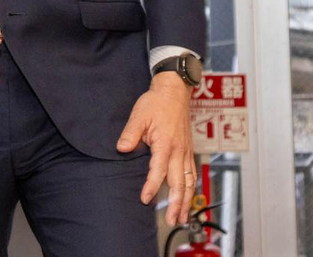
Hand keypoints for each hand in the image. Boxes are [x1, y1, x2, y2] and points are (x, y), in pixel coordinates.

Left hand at [116, 73, 195, 225]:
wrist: (174, 91)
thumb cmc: (157, 103)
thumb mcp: (139, 115)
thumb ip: (130, 134)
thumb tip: (121, 148)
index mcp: (165, 143)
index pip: (158, 170)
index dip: (152, 186)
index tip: (145, 199)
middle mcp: (178, 151)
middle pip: (179, 182)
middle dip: (177, 204)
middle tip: (172, 220)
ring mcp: (185, 152)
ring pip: (189, 181)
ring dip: (186, 201)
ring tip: (182, 217)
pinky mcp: (188, 151)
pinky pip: (192, 173)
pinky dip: (191, 189)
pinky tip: (188, 198)